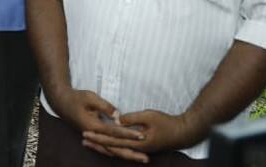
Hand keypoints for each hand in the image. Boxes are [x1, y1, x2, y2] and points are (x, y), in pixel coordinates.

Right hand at [51, 88, 148, 162]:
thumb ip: (105, 107)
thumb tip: (118, 116)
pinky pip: (106, 149)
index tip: (142, 135)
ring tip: (140, 159)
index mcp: (92, 126)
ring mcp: (92, 138)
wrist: (61, 102)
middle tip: (146, 158)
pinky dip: (116, 153)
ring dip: (126, 155)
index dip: (128, 134)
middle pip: (114, 148)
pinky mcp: (93, 137)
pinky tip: (126, 155)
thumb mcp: (90, 97)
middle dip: (131, 153)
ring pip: (110, 151)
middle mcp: (93, 135)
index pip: (114, 132)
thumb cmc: (76, 98)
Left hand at [83, 109, 203, 155]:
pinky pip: (122, 148)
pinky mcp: (140, 146)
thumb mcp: (148, 116)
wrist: (183, 133)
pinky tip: (104, 143)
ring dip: (102, 145)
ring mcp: (138, 149)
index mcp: (137, 142)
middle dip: (97, 142)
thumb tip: (116, 119)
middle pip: (112, 147)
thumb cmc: (167, 123)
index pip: (113, 139)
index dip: (99, 135)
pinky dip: (112, 146)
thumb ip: (131, 118)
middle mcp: (136, 148)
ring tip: (89, 142)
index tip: (86, 132)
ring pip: (116, 149)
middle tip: (83, 138)